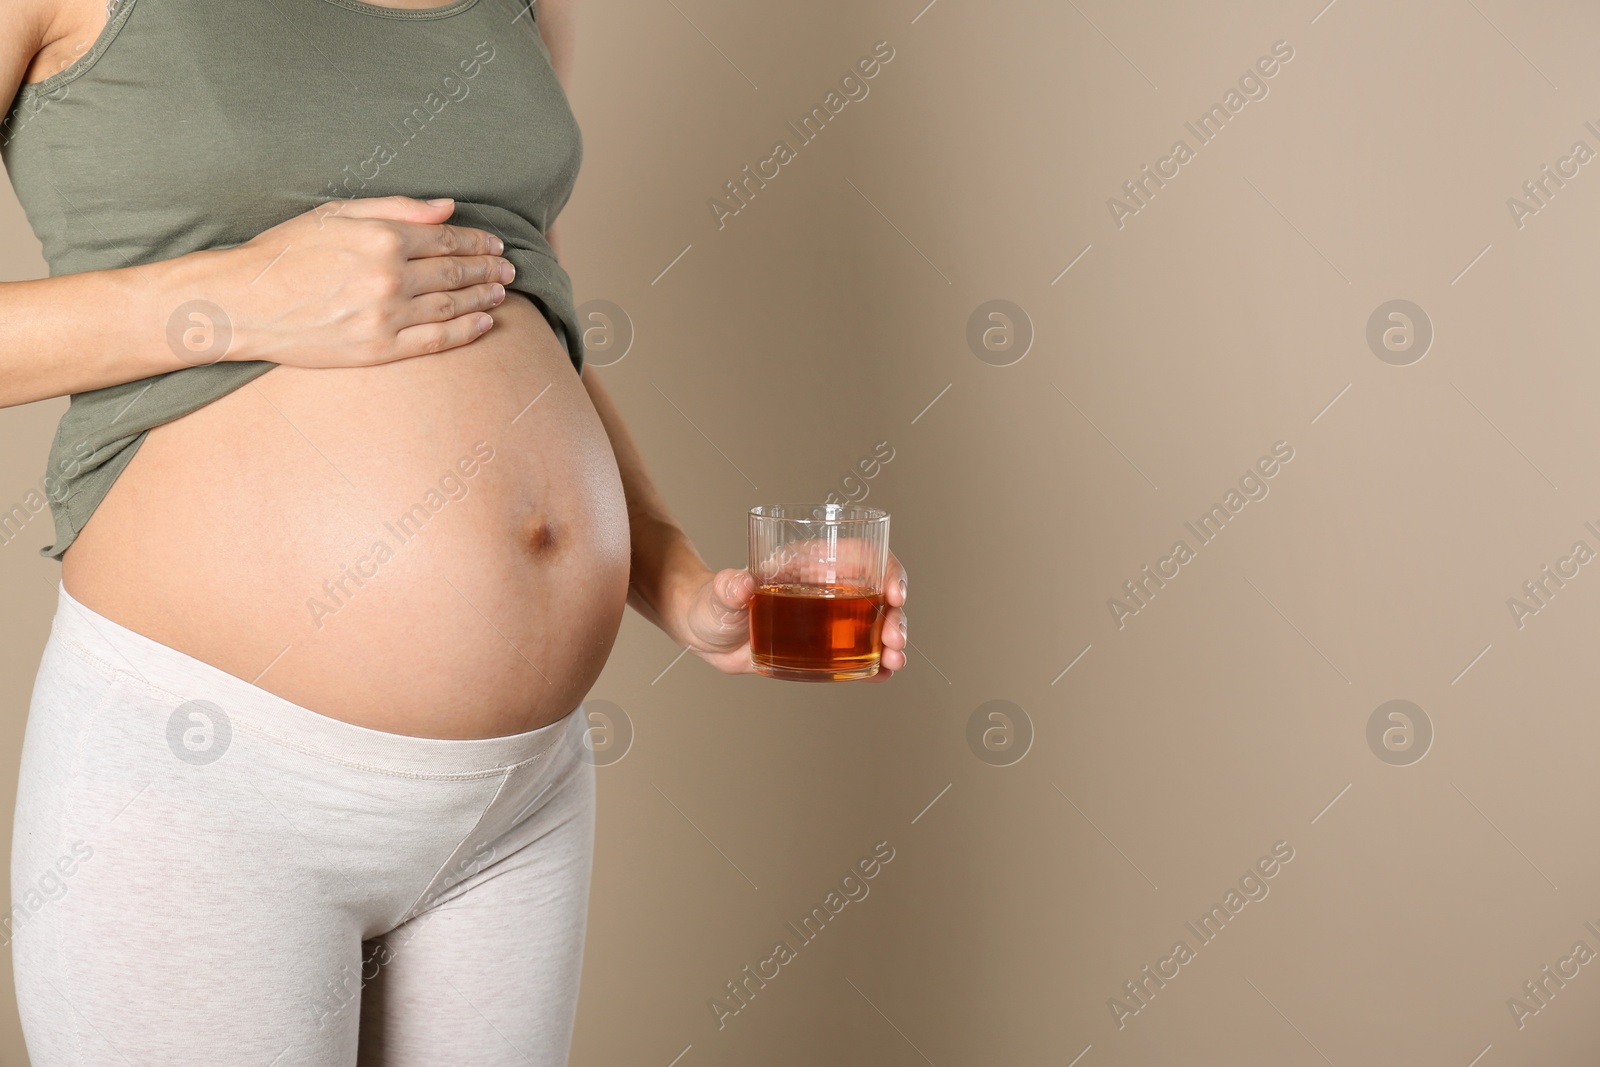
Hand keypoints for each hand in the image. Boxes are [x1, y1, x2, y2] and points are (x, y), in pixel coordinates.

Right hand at [194, 196, 516, 368]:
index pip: (446, 239)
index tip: (496, 245)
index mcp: (381, 238)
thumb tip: (447, 207)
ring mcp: (387, 316)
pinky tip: (484, 324)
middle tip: (509, 270)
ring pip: (452, 306)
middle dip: (487, 269)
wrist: (244, 303)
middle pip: (455, 272)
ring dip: (483, 298)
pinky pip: (436, 341)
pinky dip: (466, 332)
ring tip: (500, 293)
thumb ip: (396, 208)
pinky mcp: (379, 349)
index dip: (477, 242)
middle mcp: (390, 277)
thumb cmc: (285, 252)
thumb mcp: (336, 214)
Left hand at [674, 552, 908, 680]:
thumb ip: (729, 586)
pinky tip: (884, 673)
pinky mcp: (820, 647)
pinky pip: (856, 653)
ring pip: (873, 624)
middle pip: (876, 593)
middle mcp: (825, 587)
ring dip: (891, 641)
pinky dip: (874, 663)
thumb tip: (741, 584)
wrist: (704, 634)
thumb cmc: (712, 601)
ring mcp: (826, 618)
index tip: (894, 594)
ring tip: (894, 661)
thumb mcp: (720, 592)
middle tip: (894, 640)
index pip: (861, 555)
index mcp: (809, 562)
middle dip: (895, 615)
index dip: (887, 569)